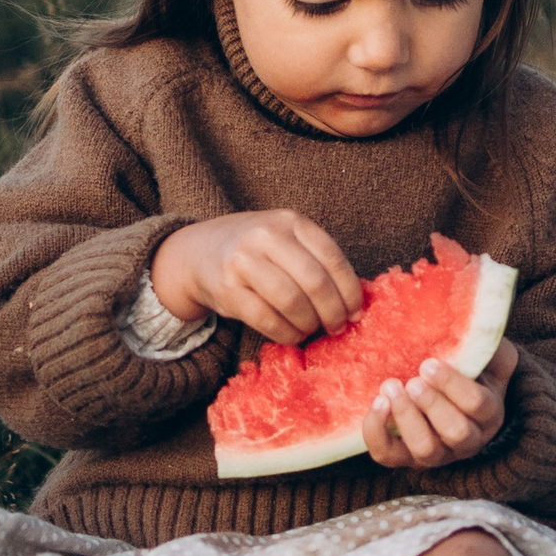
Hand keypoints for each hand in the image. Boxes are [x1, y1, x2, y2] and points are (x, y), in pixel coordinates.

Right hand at [150, 211, 365, 343]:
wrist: (200, 252)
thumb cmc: (257, 250)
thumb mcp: (287, 240)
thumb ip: (316, 261)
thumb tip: (355, 305)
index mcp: (290, 221)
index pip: (332, 258)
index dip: (350, 291)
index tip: (356, 312)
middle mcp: (266, 236)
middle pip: (315, 282)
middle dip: (333, 312)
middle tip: (337, 326)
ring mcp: (243, 261)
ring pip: (292, 302)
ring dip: (309, 324)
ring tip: (312, 329)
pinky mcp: (227, 289)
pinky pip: (267, 320)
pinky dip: (287, 334)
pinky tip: (293, 334)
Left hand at [364, 337, 517, 469]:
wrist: (445, 396)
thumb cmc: (468, 370)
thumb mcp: (485, 354)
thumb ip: (485, 342)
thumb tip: (477, 322)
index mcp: (489, 414)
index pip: (477, 405)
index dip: (453, 385)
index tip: (429, 364)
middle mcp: (467, 441)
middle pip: (456, 432)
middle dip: (432, 404)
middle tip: (412, 380)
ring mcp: (437, 454)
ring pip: (425, 449)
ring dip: (406, 417)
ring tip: (390, 388)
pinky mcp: (405, 457)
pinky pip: (388, 454)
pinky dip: (377, 432)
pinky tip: (376, 403)